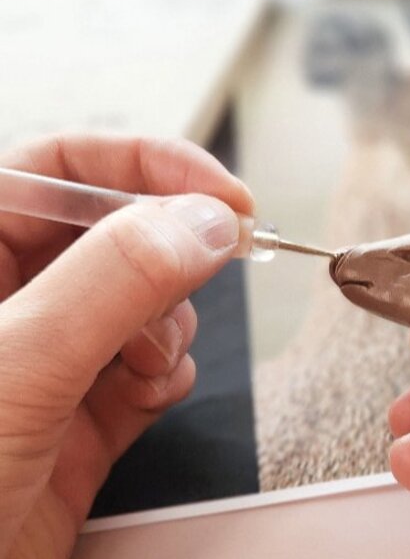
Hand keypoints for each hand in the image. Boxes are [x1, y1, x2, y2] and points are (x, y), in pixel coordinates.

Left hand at [0, 135, 252, 558]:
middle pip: (116, 231)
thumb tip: (202, 222)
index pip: (60, 166)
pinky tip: (146, 394)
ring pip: (143, 297)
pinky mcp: (82, 409)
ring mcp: (46, 354)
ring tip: (146, 363)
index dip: (146, 165)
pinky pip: (150, 361)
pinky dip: (166, 371)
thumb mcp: (14, 371)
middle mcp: (8, 297)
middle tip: (214, 264)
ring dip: (167, 323)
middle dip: (167, 256)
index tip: (222, 194)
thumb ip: (111, 283)